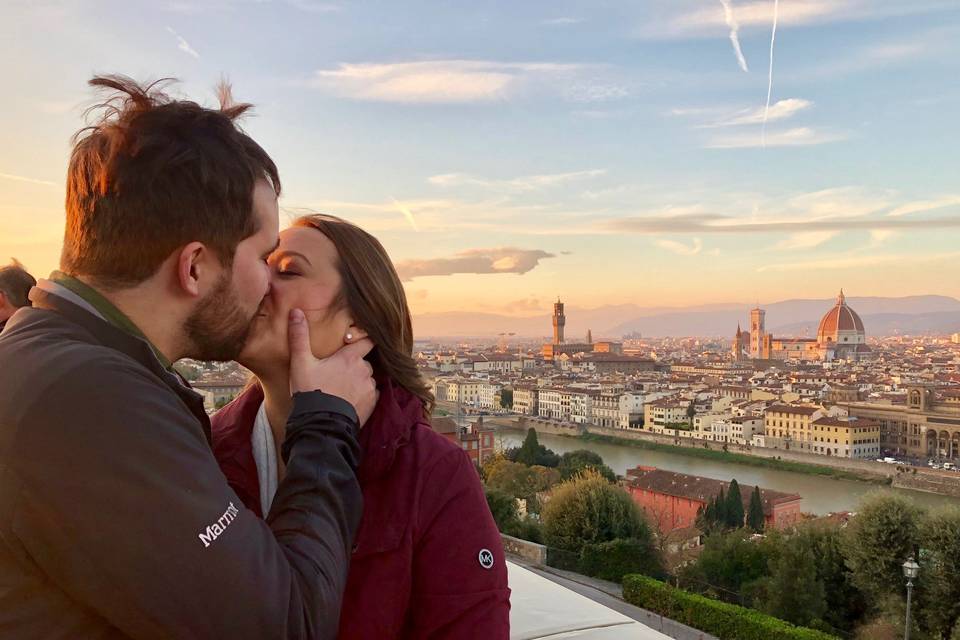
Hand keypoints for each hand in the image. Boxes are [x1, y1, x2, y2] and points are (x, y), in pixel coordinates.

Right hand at [288, 308, 377, 423]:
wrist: (320, 424)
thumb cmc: (310, 391)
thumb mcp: (301, 363)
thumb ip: (299, 337)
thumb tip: (296, 311)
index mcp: (350, 357)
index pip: (367, 340)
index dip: (363, 339)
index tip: (356, 342)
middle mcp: (364, 370)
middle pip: (365, 361)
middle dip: (355, 363)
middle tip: (339, 371)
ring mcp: (369, 388)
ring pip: (368, 378)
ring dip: (359, 379)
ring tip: (342, 387)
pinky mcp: (372, 404)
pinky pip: (371, 394)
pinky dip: (363, 395)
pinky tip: (350, 399)